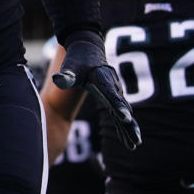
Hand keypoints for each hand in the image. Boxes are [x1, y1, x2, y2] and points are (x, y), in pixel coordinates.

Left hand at [52, 30, 140, 149]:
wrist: (87, 48)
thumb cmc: (77, 59)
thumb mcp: (71, 66)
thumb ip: (66, 74)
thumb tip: (57, 80)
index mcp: (103, 79)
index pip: (111, 95)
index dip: (118, 106)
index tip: (125, 117)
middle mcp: (112, 86)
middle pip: (122, 108)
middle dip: (129, 124)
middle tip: (136, 139)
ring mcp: (114, 92)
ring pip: (124, 113)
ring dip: (130, 129)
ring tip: (135, 144)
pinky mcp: (112, 97)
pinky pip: (120, 114)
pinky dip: (125, 127)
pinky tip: (129, 141)